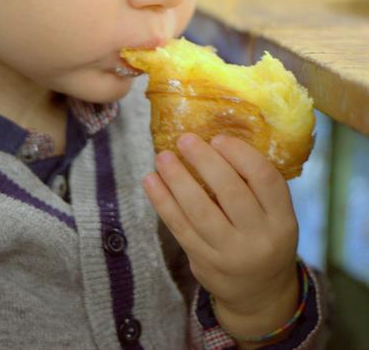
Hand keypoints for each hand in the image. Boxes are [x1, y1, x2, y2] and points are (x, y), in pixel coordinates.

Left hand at [143, 133, 299, 342]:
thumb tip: (213, 138)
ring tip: (163, 156)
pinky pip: (179, 227)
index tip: (218, 138)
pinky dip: (162, 201)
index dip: (241, 154)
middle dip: (205, 161)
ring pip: (200, 211)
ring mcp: (230, 253)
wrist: (259, 294)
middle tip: (185, 139)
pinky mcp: (204, 263)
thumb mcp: (275, 215)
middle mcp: (260, 237)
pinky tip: (151, 180)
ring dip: (178, 179)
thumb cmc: (263, 236)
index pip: (266, 179)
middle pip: (231, 192)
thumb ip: (254, 184)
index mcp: (283, 219)